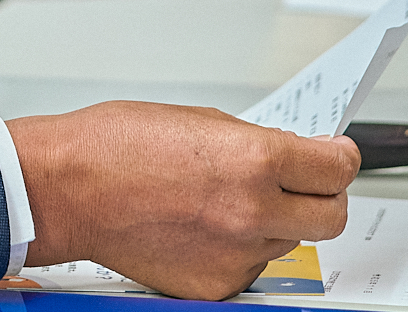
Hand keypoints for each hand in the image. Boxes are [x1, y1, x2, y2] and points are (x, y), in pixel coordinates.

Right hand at [8, 102, 357, 299]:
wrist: (68, 189)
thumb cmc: (116, 146)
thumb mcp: (200, 121)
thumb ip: (255, 143)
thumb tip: (291, 157)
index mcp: (255, 161)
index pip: (337, 169)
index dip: (339, 158)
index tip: (334, 155)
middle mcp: (252, 213)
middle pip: (332, 217)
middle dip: (324, 196)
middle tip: (305, 184)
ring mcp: (235, 256)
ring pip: (286, 242)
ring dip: (272, 222)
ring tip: (227, 202)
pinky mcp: (213, 286)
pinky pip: (249, 268)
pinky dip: (237, 250)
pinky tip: (204, 227)